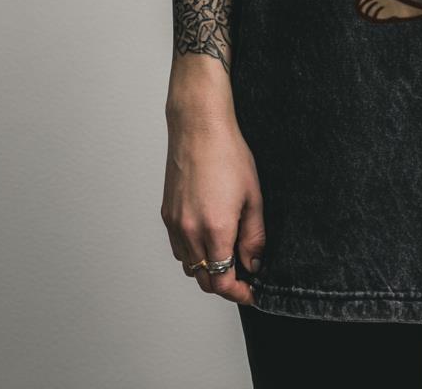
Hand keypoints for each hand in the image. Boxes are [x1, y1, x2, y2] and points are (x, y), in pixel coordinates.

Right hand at [161, 106, 265, 305]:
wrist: (199, 129)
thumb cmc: (228, 155)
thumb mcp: (253, 196)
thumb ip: (254, 236)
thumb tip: (254, 263)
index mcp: (215, 229)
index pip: (222, 281)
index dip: (238, 293)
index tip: (251, 292)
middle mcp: (190, 232)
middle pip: (204, 280)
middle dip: (225, 285)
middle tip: (244, 277)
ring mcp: (175, 224)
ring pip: (189, 266)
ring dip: (208, 270)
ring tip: (228, 255)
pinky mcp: (166, 215)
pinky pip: (178, 248)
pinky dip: (193, 254)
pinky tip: (208, 239)